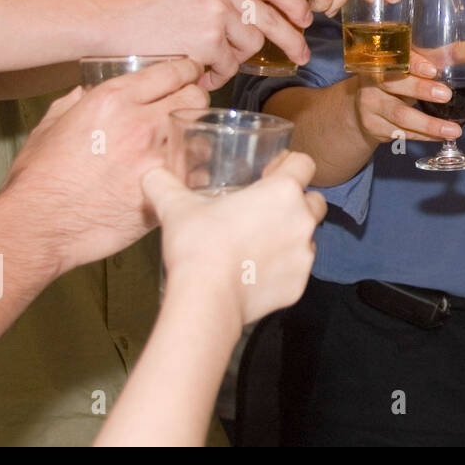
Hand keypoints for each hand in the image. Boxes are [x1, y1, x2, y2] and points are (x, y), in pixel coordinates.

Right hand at [0, 57, 208, 275]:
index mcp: (113, 101)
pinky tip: (183, 173)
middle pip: (195, 95)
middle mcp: (142, 123)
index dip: (184, 70)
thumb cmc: (40, 181)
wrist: (41, 226)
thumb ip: (73, 104)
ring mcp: (159, 156)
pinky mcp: (170, 188)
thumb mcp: (49, 128)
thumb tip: (86, 93)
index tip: (188, 73)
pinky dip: (197, 169)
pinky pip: (202, 169)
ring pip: (203, 133)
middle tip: (187, 107)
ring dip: (196, 136)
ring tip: (182, 144)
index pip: (170, 72)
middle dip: (194, 98)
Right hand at [100, 0, 313, 90]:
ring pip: (250, 46)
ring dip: (233, 59)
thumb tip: (259, 7)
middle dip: (292, 41)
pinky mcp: (207, 41)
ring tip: (207, 58)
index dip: (294, 3)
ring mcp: (216, 12)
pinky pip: (228, 66)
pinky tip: (196, 70)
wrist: (104, 16)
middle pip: (272, 18)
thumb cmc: (139, 1)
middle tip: (302, 55)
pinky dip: (215, 74)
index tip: (306, 17)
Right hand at [144, 151, 326, 333]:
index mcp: (282, 191)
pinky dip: (282, 269)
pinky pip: (297, 270)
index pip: (305, 163)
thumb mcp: (177, 208)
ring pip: (308, 237)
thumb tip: (150, 174)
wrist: (207, 300)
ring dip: (290, 237)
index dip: (290, 165)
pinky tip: (256, 273)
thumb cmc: (198, 245)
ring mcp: (305, 254)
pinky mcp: (300, 284)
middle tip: (266, 210)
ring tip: (258, 244)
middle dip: (297, 202)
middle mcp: (302, 220)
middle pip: (314, 200)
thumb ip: (164, 185)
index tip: (270, 174)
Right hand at [353, 51, 462, 143]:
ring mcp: (369, 104)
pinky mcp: (373, 125)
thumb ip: (441, 57)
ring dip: (428, 124)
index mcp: (383, 58)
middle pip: (393, 84)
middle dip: (420, 90)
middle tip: (446, 95)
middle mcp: (372, 79)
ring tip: (453, 130)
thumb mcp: (416, 65)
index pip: (396, 57)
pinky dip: (424, 135)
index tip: (432, 70)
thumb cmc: (397, 78)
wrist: (367, 105)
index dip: (414, 63)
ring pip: (399, 115)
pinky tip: (441, 136)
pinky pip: (401, 132)